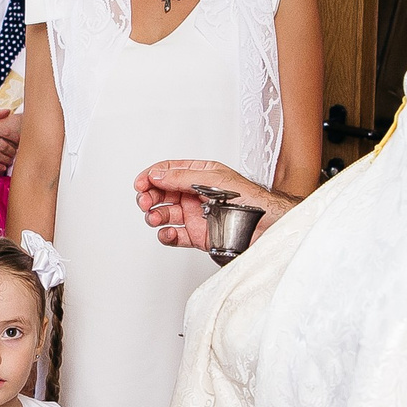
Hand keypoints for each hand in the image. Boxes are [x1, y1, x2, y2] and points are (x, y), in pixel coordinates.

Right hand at [132, 159, 286, 250]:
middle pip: (162, 193)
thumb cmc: (250, 198)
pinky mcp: (197, 235)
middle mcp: (195, 194)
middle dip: (149, 196)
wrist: (266, 226)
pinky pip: (174, 235)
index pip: (168, 171)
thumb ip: (182, 177)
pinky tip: (167, 232)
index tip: (140, 184)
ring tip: (155, 218)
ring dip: (154, 215)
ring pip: (165, 214)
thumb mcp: (213, 179)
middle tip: (145, 202)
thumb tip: (157, 175)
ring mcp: (195, 215)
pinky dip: (166, 235)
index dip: (151, 176)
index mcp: (200, 174)